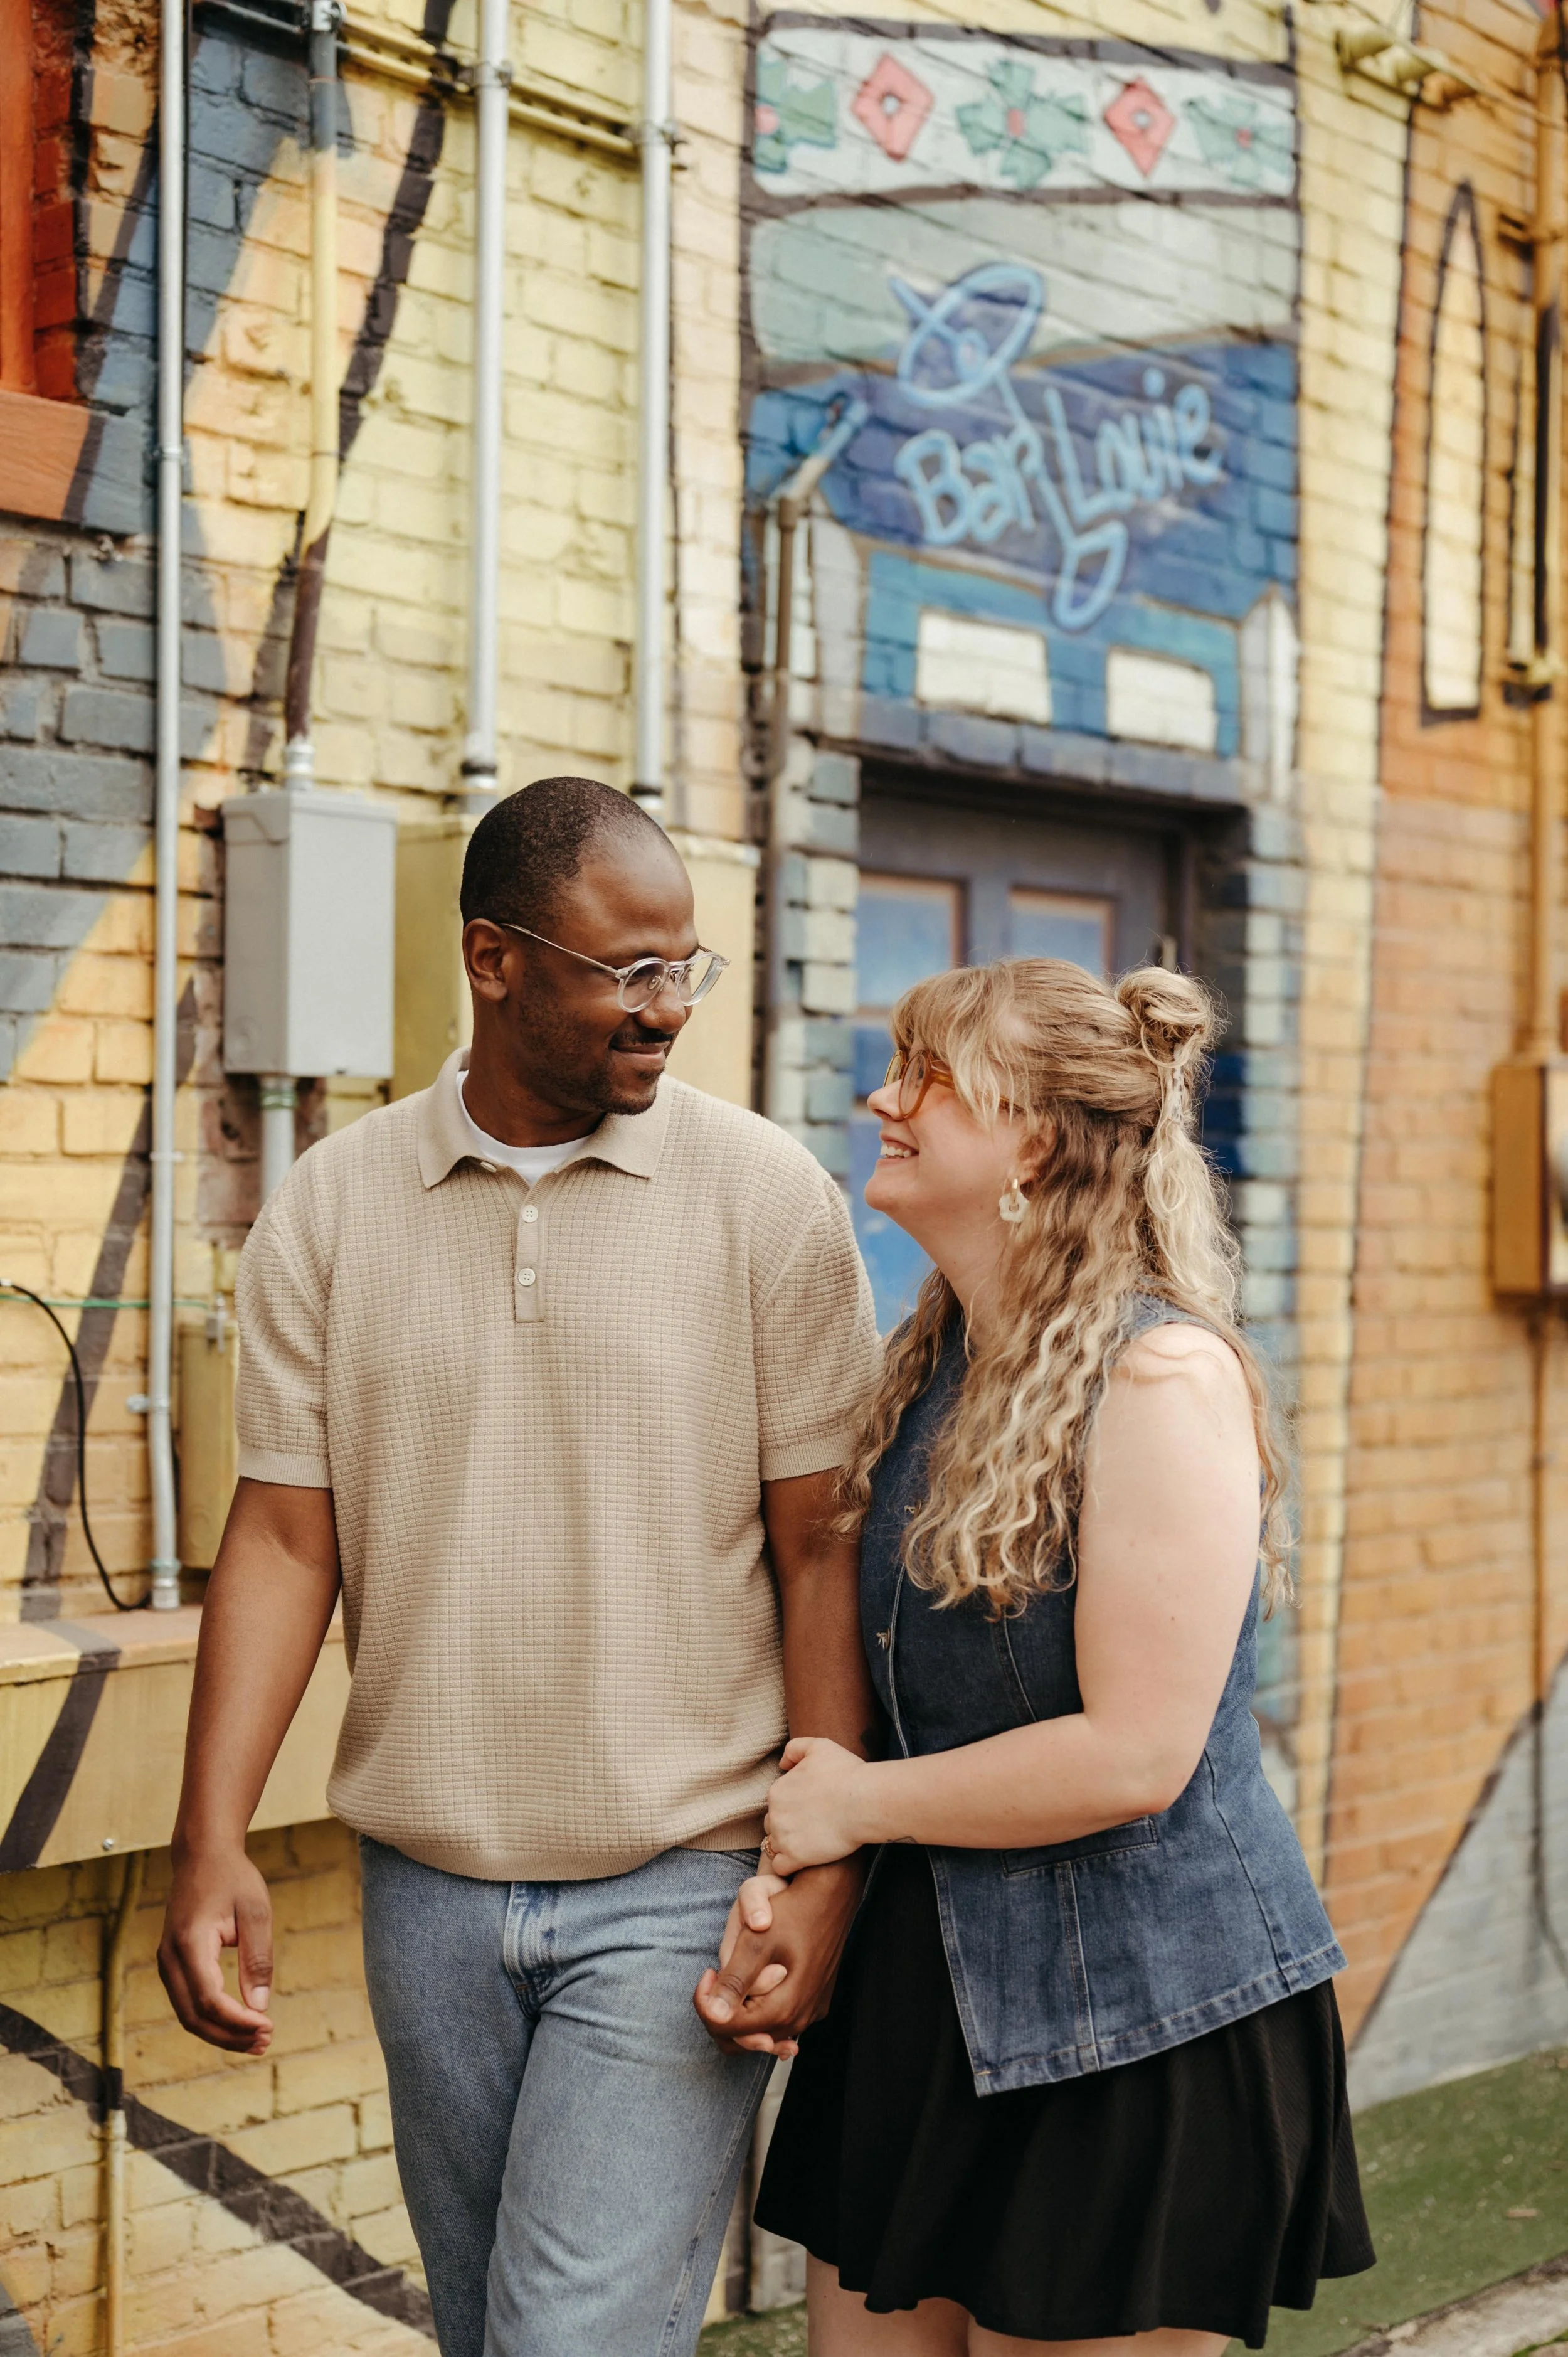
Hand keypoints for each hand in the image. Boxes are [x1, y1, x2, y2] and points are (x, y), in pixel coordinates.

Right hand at [158, 1842, 274, 2054]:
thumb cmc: (233, 1879)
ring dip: (220, 2033)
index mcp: (190, 1942)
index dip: (238, 2021)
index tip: (268, 2026)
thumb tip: (259, 2008)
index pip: (210, 1999)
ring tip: (256, 2040)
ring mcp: (166, 1962)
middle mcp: (170, 1957)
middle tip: (265, 2042)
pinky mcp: (172, 1964)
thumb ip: (257, 1959)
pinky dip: (211, 2019)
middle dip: (229, 2036)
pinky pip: (187, 2002)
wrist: (202, 1855)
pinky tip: (239, 2023)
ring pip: (187, 2015)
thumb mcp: (255, 1912)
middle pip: (194, 2016)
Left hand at [694, 1858, 862, 2056]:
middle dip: (720, 2011)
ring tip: (736, 1974)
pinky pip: (780, 2021)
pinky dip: (761, 2010)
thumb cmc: (793, 1912)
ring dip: (740, 2010)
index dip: (706, 2003)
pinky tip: (754, 1987)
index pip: (725, 2028)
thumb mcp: (756, 1941)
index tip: (708, 1972)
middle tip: (717, 1976)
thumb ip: (735, 1981)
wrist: (831, 1896)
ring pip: (760, 2032)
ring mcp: (810, 2014)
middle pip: (741, 2038)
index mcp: (782, 2009)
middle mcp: (798, 2020)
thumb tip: (714, 2015)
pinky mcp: (815, 2004)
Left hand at [762, 1735, 875, 1874]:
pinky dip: (789, 1866)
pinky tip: (804, 1860)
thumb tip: (781, 1764)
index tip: (811, 1809)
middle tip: (811, 1827)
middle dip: (787, 1826)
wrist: (864, 1801)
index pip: (776, 1803)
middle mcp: (775, 1814)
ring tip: (809, 1845)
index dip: (792, 1806)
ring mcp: (783, 1837)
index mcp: (777, 1790)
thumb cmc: (846, 1772)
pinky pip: (780, 1867)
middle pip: (772, 1824)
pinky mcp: (795, 1858)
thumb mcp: (818, 1746)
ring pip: (774, 1846)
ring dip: (787, 1846)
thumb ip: (794, 1749)